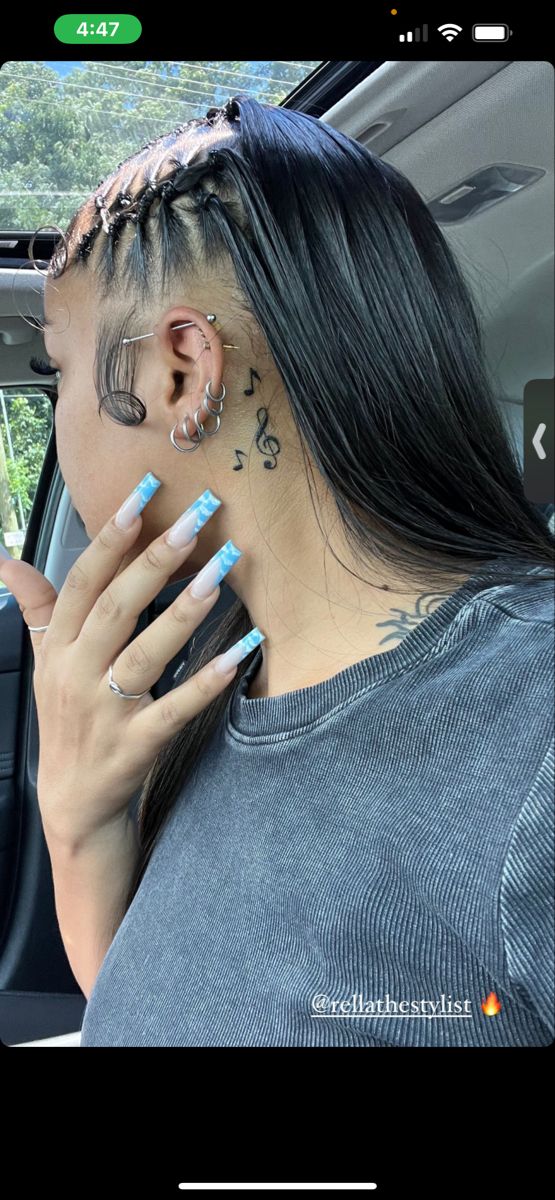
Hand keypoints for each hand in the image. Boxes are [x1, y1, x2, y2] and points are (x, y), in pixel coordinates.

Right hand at [0, 497, 239, 843]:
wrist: (72, 803)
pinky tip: (240, 654)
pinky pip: (174, 709)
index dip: (111, 538)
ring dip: (182, 611)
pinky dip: (206, 682)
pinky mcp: (136, 746)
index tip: (141, 497)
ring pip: (144, 654)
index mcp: (58, 648)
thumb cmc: (67, 720)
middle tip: (197, 519)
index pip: (82, 582)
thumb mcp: (44, 661)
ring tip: (219, 572)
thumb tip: (5, 557)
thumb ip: (35, 606)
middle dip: (155, 559)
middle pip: (115, 608)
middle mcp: (77, 675)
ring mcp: (106, 712)